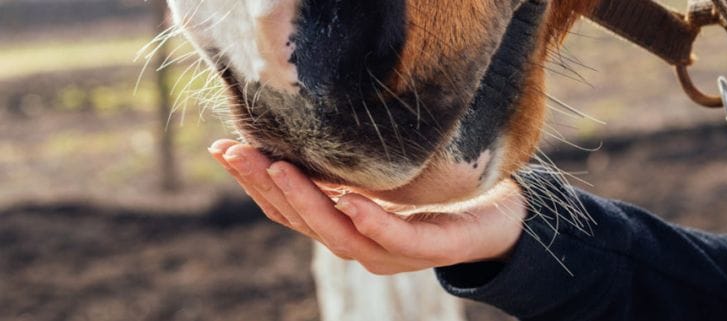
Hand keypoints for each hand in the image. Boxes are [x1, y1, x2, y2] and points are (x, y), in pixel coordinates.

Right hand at [208, 139, 526, 274]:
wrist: (499, 217)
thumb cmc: (437, 195)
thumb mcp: (381, 177)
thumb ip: (343, 171)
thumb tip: (297, 135)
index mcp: (346, 227)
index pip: (292, 210)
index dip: (255, 184)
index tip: (224, 150)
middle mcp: (364, 244)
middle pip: (306, 223)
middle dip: (267, 189)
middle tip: (237, 154)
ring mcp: (396, 251)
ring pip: (342, 236)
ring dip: (308, 202)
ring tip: (279, 169)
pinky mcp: (434, 246)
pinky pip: (398, 237)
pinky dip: (373, 222)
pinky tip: (353, 201)